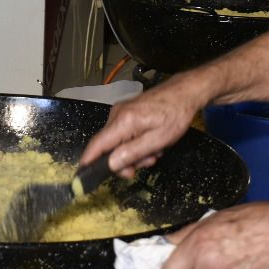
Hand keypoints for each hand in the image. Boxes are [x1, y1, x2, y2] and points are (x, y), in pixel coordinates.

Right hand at [79, 77, 207, 177]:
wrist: (185, 92)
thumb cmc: (175, 116)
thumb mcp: (158, 140)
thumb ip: (132, 152)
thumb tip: (110, 164)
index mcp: (123, 121)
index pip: (97, 144)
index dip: (88, 161)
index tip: (83, 176)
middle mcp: (116, 114)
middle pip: (108, 146)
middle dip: (125, 160)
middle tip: (147, 164)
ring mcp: (120, 111)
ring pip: (117, 141)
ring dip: (134, 152)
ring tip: (155, 151)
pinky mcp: (126, 111)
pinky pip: (123, 133)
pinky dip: (135, 142)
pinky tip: (151, 142)